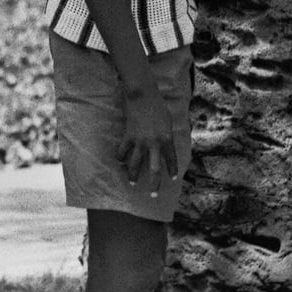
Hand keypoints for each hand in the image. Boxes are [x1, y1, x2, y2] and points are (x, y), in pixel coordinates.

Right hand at [116, 77, 177, 192]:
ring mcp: (140, 141)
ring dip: (133, 175)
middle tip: (153, 195)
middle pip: (154, 169)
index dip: (172, 170)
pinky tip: (119, 161)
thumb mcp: (168, 121)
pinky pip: (123, 151)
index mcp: (167, 139)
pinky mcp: (128, 136)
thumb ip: (167, 134)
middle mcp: (154, 144)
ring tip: (131, 184)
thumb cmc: (158, 105)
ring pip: (135, 164)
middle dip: (154, 184)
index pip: (171, 159)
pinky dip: (120, 157)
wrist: (143, 96)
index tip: (172, 179)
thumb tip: (166, 143)